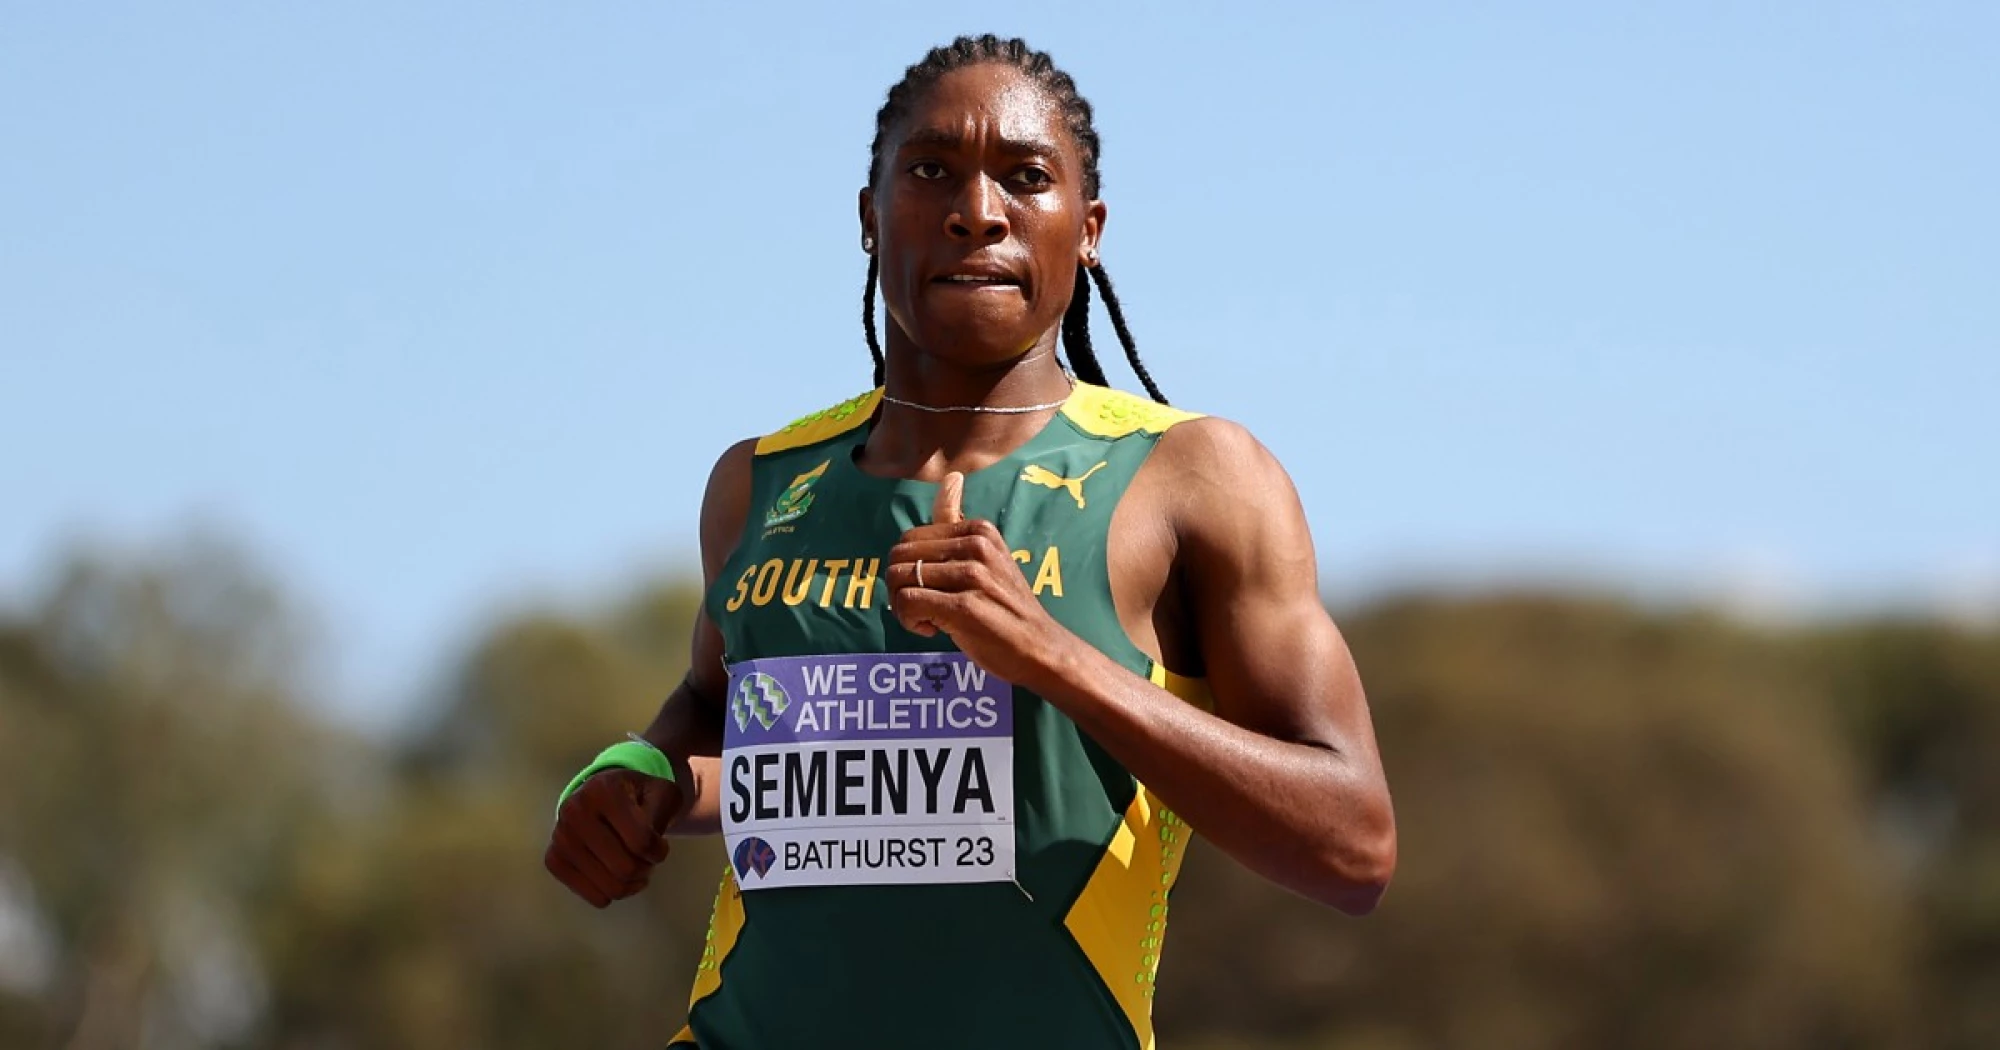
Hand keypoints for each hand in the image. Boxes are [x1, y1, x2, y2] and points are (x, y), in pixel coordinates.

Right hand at [544, 769, 680, 907]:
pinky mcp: (554, 860)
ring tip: (633, 864)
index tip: (660, 845)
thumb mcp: (662, 794)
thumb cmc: (637, 796)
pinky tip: (614, 874)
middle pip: (625, 869)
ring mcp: (560, 838)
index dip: (659, 851)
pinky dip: (611, 892)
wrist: (602, 795)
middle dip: (645, 869)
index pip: (641, 841)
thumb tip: (649, 846)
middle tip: (646, 858)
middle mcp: (574, 812)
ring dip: (631, 883)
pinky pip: (594, 897)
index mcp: (603, 791)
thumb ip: (663, 815)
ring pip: (611, 888)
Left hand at [887, 471, 1071, 686]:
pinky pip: (907, 602)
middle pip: (898, 557)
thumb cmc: (1006, 605)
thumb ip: (958, 520)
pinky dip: (910, 621)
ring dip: (903, 607)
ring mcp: (971, 575)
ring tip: (929, 619)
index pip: (910, 539)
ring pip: (899, 579)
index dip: (909, 568)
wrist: (1040, 647)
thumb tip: (951, 477)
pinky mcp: (964, 606)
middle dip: (899, 587)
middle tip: (923, 608)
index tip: (933, 589)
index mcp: (978, 530)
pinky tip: (932, 629)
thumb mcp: (988, 555)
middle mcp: (976, 546)